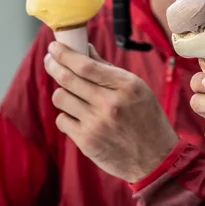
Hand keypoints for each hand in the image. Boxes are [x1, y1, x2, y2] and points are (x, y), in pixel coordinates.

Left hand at [44, 41, 178, 183]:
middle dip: (53, 65)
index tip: (54, 46)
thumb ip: (109, 70)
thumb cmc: (146, 119)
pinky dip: (66, 115)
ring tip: (70, 93)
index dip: (65, 54)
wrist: (155, 159)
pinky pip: (62, 120)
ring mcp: (97, 124)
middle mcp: (110, 103)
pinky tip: (77, 116)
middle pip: (68, 79)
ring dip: (62, 92)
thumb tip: (85, 50)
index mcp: (126, 86)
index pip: (86, 65)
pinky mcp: (86, 141)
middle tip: (49, 60)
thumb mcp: (137, 89)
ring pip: (61, 98)